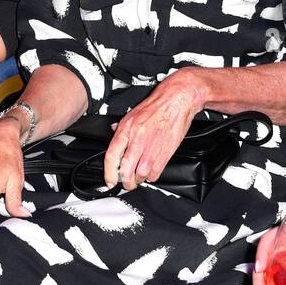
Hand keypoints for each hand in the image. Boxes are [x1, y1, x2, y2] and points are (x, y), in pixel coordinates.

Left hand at [104, 67, 206, 189]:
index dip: (109, 173)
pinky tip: (152, 172)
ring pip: (140, 175)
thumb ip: (122, 126)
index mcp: (126, 129)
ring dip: (140, 180)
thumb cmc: (157, 105)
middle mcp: (137, 140)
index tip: (110, 181)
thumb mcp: (133, 113)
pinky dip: (152, 176)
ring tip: (140, 177)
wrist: (176, 100)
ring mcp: (151, 148)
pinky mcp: (165, 152)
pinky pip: (155, 173)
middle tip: (127, 184)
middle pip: (126, 171)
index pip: (111, 156)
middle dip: (126, 182)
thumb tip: (113, 131)